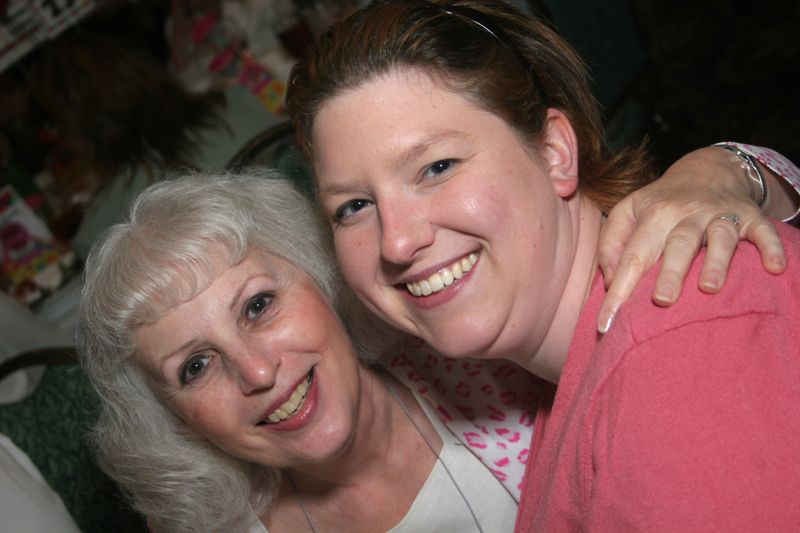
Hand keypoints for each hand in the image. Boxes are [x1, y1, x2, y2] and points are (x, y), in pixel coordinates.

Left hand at [596, 146, 785, 332]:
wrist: (706, 170)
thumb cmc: (659, 203)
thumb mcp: (627, 212)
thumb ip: (611, 243)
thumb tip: (609, 280)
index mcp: (653, 215)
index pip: (632, 256)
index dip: (618, 291)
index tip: (606, 324)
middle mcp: (686, 213)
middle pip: (677, 244)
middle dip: (670, 272)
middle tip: (662, 301)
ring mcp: (720, 214)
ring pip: (719, 237)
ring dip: (716, 262)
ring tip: (709, 288)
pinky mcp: (750, 216)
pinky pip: (763, 231)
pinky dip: (771, 247)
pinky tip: (775, 267)